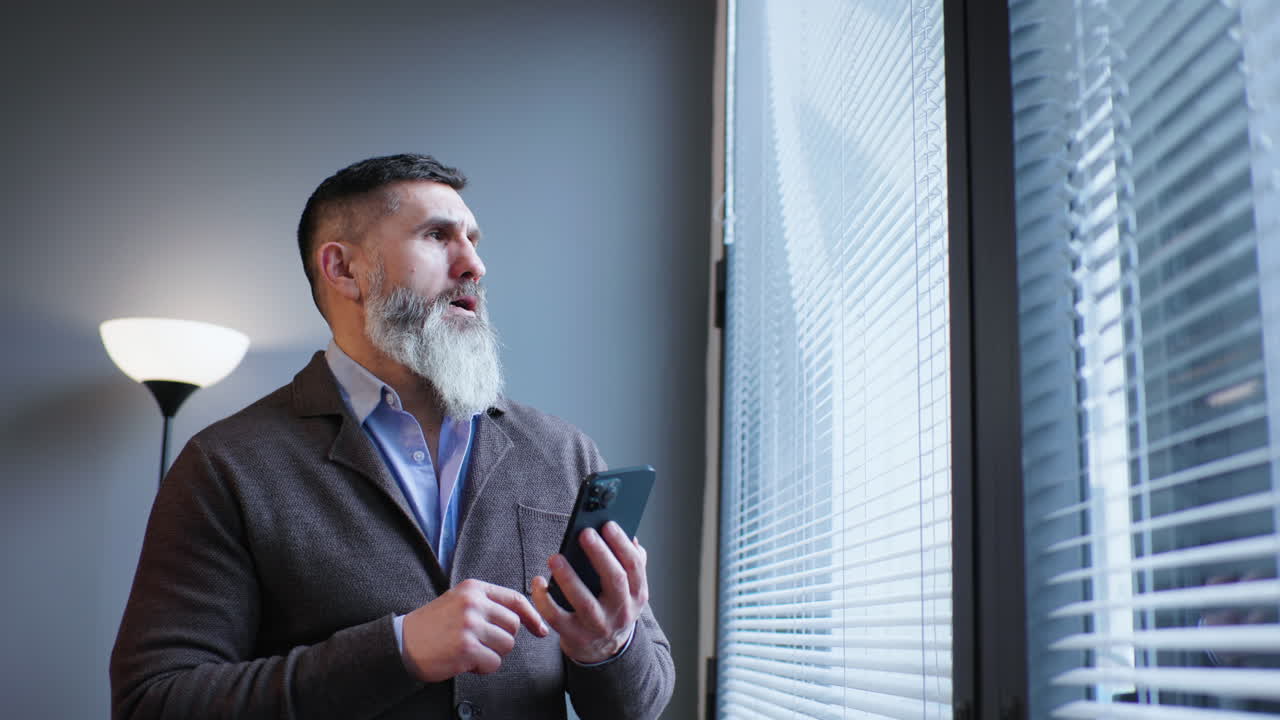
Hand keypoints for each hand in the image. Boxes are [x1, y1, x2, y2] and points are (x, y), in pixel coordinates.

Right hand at [401, 578, 548, 681]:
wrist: (402, 644)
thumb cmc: (432, 626)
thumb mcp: (458, 602)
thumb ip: (486, 604)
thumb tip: (522, 617)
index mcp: (473, 589)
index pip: (515, 599)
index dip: (532, 616)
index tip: (540, 629)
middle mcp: (473, 604)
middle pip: (514, 625)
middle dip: (503, 639)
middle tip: (483, 644)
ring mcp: (470, 625)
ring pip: (507, 645)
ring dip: (492, 654)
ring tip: (471, 652)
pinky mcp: (467, 648)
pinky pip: (494, 663)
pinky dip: (483, 668)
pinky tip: (466, 662)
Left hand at [531, 521, 648, 664]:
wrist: (604, 651)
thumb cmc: (613, 609)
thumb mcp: (630, 591)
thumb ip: (633, 566)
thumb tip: (632, 539)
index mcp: (637, 595)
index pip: (634, 567)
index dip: (622, 545)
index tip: (608, 524)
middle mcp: (621, 611)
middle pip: (615, 580)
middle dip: (600, 554)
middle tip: (584, 533)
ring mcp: (598, 626)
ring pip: (585, 602)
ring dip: (569, 578)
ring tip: (555, 558)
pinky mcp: (575, 637)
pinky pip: (557, 618)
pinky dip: (544, 600)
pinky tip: (538, 582)